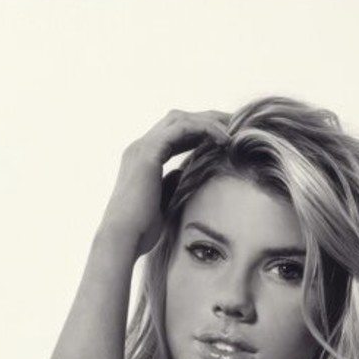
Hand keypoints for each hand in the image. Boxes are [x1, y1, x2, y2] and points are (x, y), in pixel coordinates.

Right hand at [102, 108, 230, 256]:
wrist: (123, 238)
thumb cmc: (140, 230)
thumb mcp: (162, 203)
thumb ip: (170, 184)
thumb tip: (183, 174)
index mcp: (143, 160)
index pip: (175, 136)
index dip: (200, 133)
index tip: (225, 139)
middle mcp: (140, 148)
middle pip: (178, 121)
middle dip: (206, 119)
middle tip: (234, 125)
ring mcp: (142, 147)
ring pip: (180, 119)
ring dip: (208, 121)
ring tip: (233, 129)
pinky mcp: (149, 152)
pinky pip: (182, 128)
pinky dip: (204, 129)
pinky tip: (223, 139)